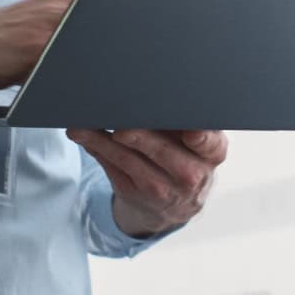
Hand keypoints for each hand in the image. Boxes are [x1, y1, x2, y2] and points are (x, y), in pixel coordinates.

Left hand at [68, 128, 227, 237]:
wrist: (177, 204)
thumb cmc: (187, 159)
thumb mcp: (200, 145)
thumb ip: (185, 121)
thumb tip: (150, 90)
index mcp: (211, 153)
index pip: (210, 144)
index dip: (201, 138)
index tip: (191, 133)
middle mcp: (190, 173)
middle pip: (161, 149)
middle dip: (138, 134)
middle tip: (121, 124)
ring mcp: (161, 188)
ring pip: (128, 159)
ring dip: (102, 139)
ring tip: (83, 125)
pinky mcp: (134, 193)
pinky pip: (111, 167)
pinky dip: (95, 148)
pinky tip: (83, 135)